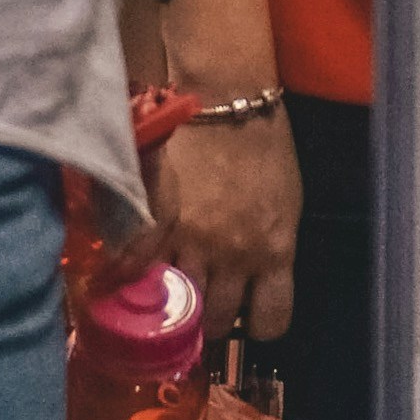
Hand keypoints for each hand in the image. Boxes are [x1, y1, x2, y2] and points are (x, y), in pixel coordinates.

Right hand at [152, 108, 299, 340]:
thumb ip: (272, 253)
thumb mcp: (286, 207)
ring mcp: (190, 241)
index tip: (247, 312)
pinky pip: (137, 269)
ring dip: (172, 298)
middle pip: (215, 321)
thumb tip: (253, 287)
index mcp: (275, 252)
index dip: (257, 323)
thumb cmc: (264, 148)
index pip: (270, 322)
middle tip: (203, 298)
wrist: (225, 97)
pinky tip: (132, 275)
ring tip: (168, 285)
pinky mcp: (154, 221)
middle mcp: (234, 256)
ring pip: (176, 303)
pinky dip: (133, 275)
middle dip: (209, 315)